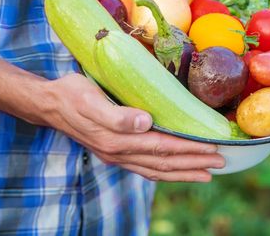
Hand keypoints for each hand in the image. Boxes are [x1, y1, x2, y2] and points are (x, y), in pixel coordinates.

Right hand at [44, 73, 223, 181]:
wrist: (49, 104)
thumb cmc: (72, 95)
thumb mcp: (90, 99)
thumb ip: (117, 115)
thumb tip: (145, 122)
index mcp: (117, 140)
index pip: (162, 147)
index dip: (189, 149)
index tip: (212, 148)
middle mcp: (120, 153)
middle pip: (164, 163)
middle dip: (194, 164)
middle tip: (221, 163)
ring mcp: (117, 156)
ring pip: (157, 170)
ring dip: (184, 172)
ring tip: (207, 173)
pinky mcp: (116, 152)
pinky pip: (146, 168)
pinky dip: (165, 171)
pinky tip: (176, 171)